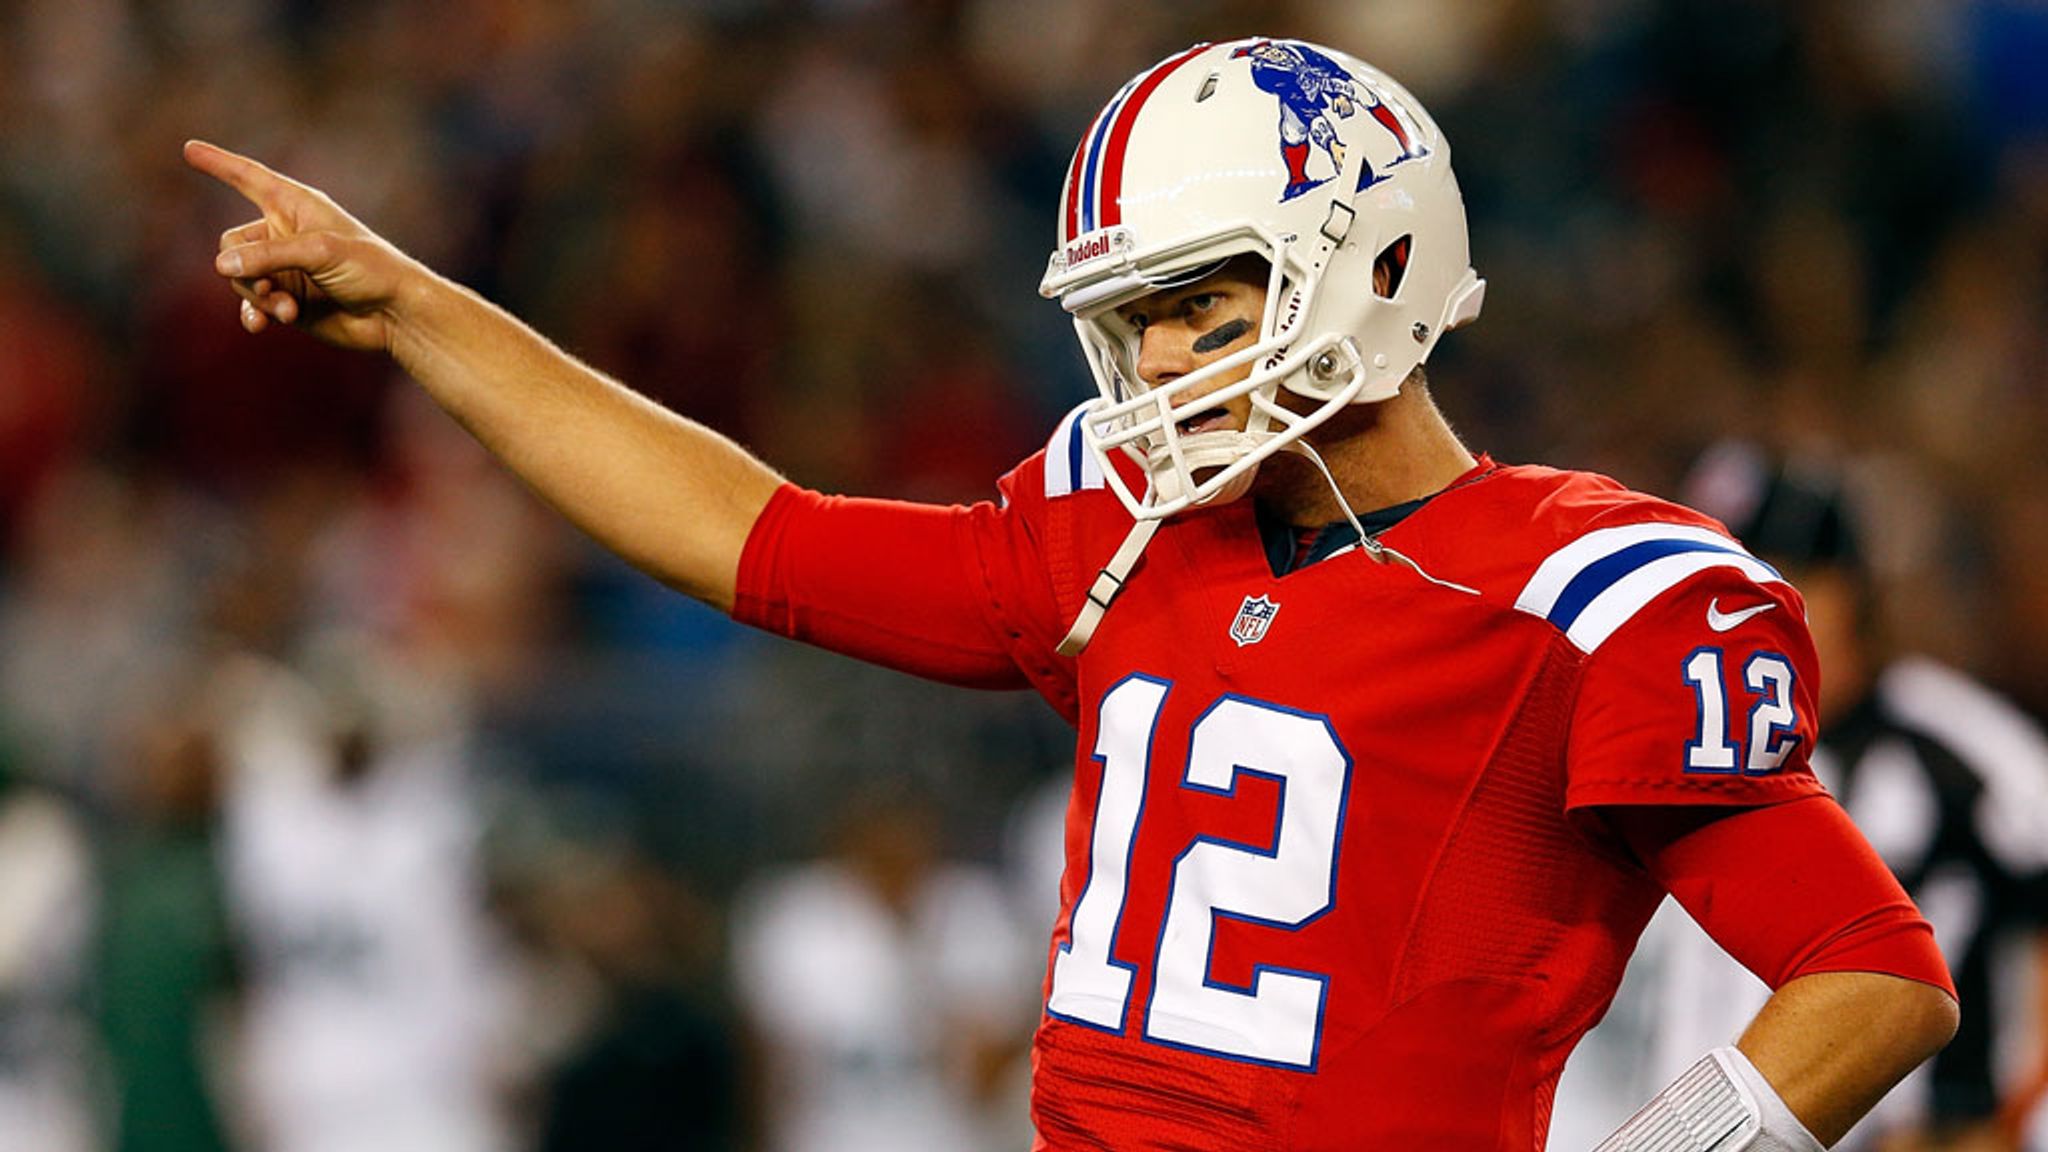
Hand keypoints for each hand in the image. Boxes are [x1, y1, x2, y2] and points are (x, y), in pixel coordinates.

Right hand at [183, 140, 416, 351]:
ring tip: (287, 310)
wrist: (396, 314)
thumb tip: (221, 267)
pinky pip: (252, 306)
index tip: (190, 148)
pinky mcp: (287, 301)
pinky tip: (261, 326)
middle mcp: (284, 235)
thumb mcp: (318, 251)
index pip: (248, 178)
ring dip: (258, 296)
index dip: (219, 163)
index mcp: (295, 206)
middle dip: (242, 268)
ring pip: (240, 279)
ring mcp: (284, 270)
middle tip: (269, 287)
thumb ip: (267, 256)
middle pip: (233, 245)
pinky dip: (254, 314)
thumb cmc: (369, 269)